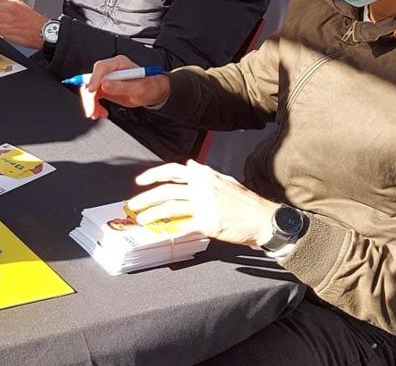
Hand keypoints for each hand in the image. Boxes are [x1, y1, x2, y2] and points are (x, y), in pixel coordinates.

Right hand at [81, 55, 170, 119]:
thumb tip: (105, 85)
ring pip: (91, 90)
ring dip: (91, 103)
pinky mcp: (105, 88)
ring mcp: (107, 79)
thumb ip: (121, 87)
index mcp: (119, 63)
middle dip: (90, 96)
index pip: (101, 67)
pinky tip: (100, 112)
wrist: (152, 92)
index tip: (92, 91)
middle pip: (92, 80)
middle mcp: (111, 70)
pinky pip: (94, 96)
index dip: (94, 78)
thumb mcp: (138, 89)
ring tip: (98, 114)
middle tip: (92, 110)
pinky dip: (95, 105)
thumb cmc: (149, 87)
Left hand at [127, 161, 281, 247]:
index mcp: (204, 175)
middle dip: (146, 198)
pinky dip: (170, 228)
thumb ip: (204, 173)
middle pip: (166, 190)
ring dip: (152, 214)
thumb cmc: (244, 201)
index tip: (140, 181)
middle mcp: (201, 187)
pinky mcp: (207, 223)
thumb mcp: (224, 180)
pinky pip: (183, 225)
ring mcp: (203, 205)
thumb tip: (190, 165)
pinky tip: (162, 231)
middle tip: (133, 205)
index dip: (153, 175)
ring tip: (141, 219)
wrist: (262, 219)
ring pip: (169, 207)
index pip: (173, 170)